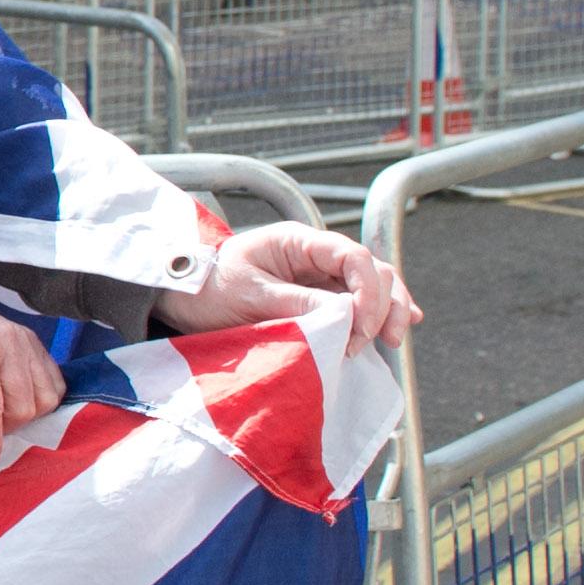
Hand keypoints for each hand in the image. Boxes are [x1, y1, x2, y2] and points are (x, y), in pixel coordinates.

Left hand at [152, 223, 420, 355]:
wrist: (186, 299)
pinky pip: (359, 303)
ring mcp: (320, 277)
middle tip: (372, 340)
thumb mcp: (249, 294)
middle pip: (372, 271)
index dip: (367, 290)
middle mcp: (316, 256)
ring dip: (386, 312)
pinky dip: (379, 315)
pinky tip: (397, 330)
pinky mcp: (319, 299)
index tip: (362, 324)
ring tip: (388, 341)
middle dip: (383, 304)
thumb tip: (343, 313)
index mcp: (298, 242)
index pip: (351, 256)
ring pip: (373, 287)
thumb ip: (296, 301)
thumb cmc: (210, 289)